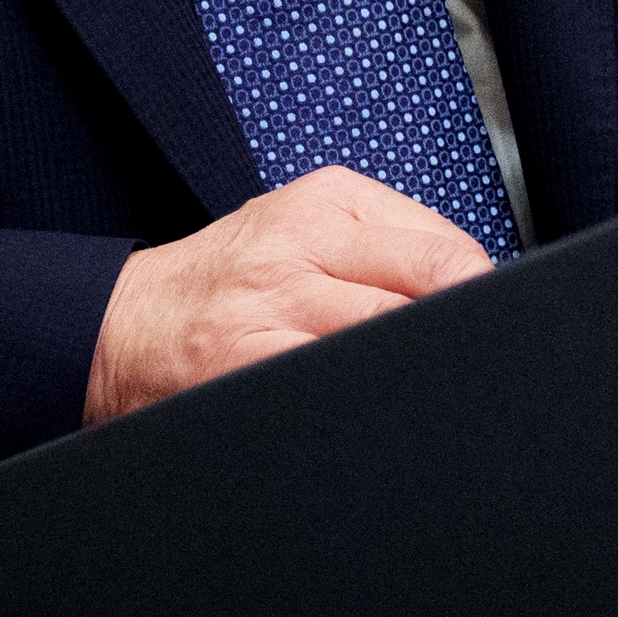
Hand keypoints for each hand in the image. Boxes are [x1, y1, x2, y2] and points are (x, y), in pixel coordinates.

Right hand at [85, 166, 493, 424]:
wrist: (117, 328)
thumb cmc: (225, 282)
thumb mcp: (301, 229)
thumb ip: (385, 245)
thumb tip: (478, 285)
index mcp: (325, 203)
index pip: (445, 245)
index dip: (484, 293)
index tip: (500, 322)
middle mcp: (298, 247)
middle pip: (429, 284)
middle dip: (466, 328)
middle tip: (483, 361)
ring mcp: (269, 309)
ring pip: (387, 334)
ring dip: (425, 367)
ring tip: (438, 389)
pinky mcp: (244, 366)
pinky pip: (334, 384)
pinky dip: (370, 400)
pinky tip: (380, 413)